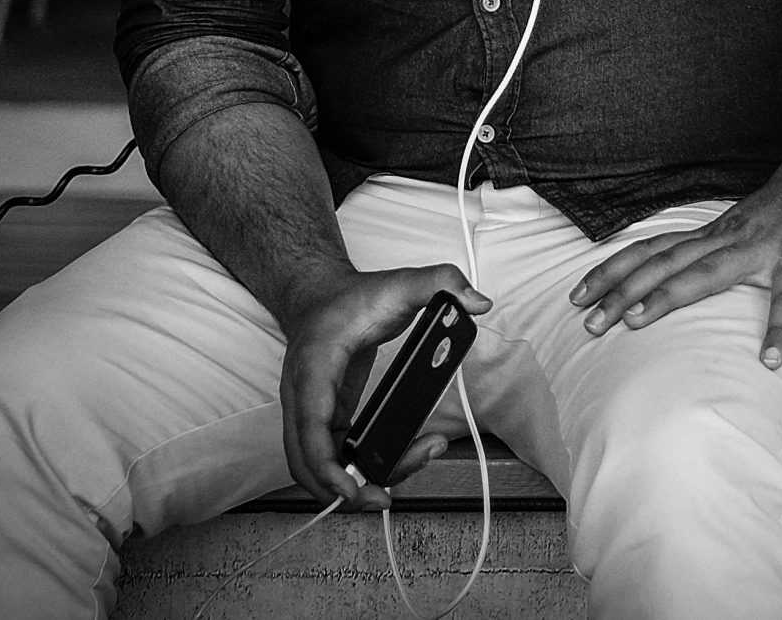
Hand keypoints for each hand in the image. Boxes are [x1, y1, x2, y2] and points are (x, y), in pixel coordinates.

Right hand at [277, 265, 491, 509]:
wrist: (320, 294)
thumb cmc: (355, 295)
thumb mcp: (401, 282)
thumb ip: (441, 281)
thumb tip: (478, 302)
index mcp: (315, 367)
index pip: (310, 427)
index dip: (327, 466)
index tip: (354, 489)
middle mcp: (302, 394)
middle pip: (307, 459)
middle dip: (340, 489)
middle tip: (383, 499)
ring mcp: (308, 409)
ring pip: (317, 462)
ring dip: (351, 481)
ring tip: (397, 479)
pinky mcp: (323, 416)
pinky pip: (331, 453)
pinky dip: (353, 469)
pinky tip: (390, 464)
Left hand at [569, 158, 781, 370]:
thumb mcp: (754, 236)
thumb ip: (733, 268)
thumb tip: (708, 298)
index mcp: (715, 235)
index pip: (654, 250)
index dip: (614, 271)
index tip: (577, 296)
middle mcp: (729, 237)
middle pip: (666, 263)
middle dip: (623, 291)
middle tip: (588, 322)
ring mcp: (763, 246)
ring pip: (707, 272)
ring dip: (668, 295)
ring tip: (635, 324)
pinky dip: (781, 326)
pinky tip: (771, 359)